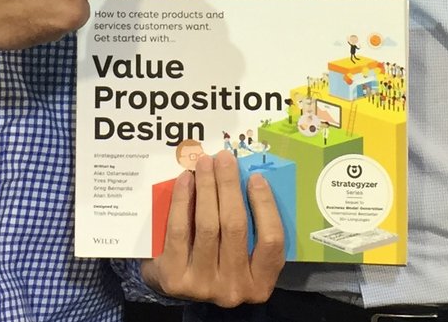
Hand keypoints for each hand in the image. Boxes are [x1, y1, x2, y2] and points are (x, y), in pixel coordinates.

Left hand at [142, 150, 285, 305]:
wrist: (177, 284)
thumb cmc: (218, 258)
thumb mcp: (242, 250)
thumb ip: (250, 223)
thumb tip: (248, 176)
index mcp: (260, 283)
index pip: (271, 241)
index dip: (265, 206)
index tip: (255, 177)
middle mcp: (234, 288)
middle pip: (235, 226)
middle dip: (229, 186)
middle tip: (224, 158)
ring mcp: (203, 286)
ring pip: (208, 226)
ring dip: (207, 187)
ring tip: (205, 163)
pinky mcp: (175, 278)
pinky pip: (180, 231)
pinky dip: (182, 200)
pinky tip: (185, 180)